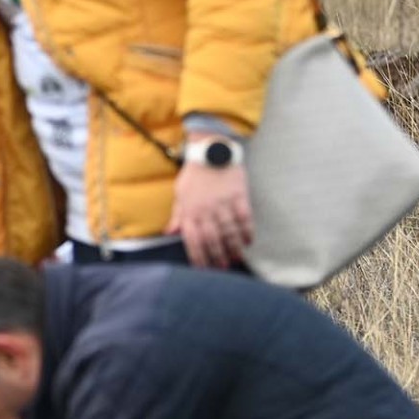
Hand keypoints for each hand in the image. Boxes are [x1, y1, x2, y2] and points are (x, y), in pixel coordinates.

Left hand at [166, 149, 252, 268]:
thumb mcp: (180, 193)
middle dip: (217, 256)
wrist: (210, 150)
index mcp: (189, 211)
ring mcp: (223, 203)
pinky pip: (244, 217)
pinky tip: (249, 241)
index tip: (203, 269)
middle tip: (222, 267)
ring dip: (233, 248)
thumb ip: (177, 215)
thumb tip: (170, 233)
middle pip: (212, 239)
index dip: (198, 256)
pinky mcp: (238, 195)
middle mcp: (205, 210)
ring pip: (229, 232)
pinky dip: (247, 231)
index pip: (192, 240)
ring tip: (236, 258)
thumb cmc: (194, 174)